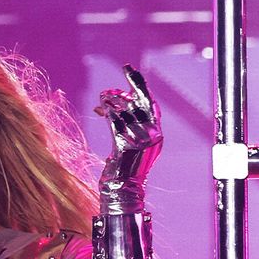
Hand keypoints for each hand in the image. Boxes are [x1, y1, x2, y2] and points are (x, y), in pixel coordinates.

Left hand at [95, 65, 162, 212]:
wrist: (122, 191)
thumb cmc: (123, 169)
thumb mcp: (129, 143)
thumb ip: (128, 125)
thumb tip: (112, 103)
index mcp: (156, 135)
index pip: (151, 104)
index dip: (141, 87)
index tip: (131, 72)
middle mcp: (153, 136)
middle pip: (144, 101)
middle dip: (134, 82)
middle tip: (125, 67)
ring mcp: (141, 141)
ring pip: (127, 109)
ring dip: (113, 99)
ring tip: (103, 96)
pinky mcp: (127, 146)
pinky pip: (117, 122)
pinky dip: (109, 112)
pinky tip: (101, 108)